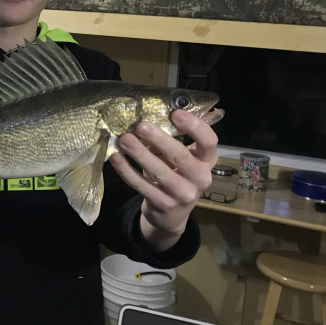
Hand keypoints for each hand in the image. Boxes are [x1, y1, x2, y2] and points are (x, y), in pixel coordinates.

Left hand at [109, 109, 217, 251]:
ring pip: (160, 172)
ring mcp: (183, 194)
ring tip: (124, 139)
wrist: (171, 212)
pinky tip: (116, 157)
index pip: (209, 141)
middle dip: (159, 139)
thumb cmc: (175, 173)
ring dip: (140, 154)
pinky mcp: (163, 204)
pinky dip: (127, 170)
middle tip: (141, 125)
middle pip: (181, 156)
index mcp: (206, 160)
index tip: (175, 113)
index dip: (195, 126)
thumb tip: (145, 115)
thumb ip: (170, 138)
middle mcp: (200, 178)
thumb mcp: (180, 156)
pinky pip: (142, 185)